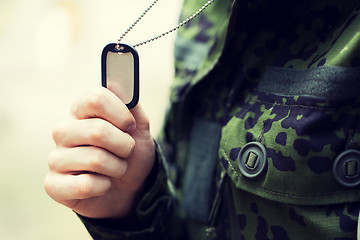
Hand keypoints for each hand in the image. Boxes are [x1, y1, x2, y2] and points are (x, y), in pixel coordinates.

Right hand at [44, 87, 154, 218]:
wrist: (130, 188)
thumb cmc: (131, 154)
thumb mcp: (139, 129)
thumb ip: (131, 106)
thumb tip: (115, 82)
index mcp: (81, 111)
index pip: (96, 98)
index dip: (121, 114)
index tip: (131, 127)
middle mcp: (63, 131)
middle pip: (97, 130)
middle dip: (124, 146)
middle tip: (126, 152)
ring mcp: (56, 158)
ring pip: (95, 159)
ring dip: (117, 168)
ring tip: (115, 169)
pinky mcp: (53, 185)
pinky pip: (86, 185)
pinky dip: (104, 186)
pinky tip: (102, 185)